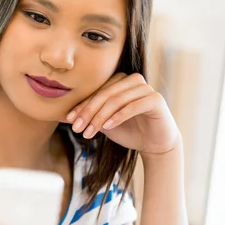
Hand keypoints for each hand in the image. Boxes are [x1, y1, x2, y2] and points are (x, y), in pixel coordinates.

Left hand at [65, 73, 180, 155]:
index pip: (97, 91)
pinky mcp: (156, 100)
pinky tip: (108, 127)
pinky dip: (119, 116)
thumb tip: (68, 116)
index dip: (82, 106)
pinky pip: (134, 106)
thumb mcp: (104, 122)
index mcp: (120, 80)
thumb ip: (90, 116)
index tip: (70, 120)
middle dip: (88, 112)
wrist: (154, 143)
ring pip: (117, 100)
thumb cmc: (128, 130)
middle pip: (105, 94)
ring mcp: (146, 88)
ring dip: (100, 117)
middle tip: (77, 128)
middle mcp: (133, 80)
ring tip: (89, 132)